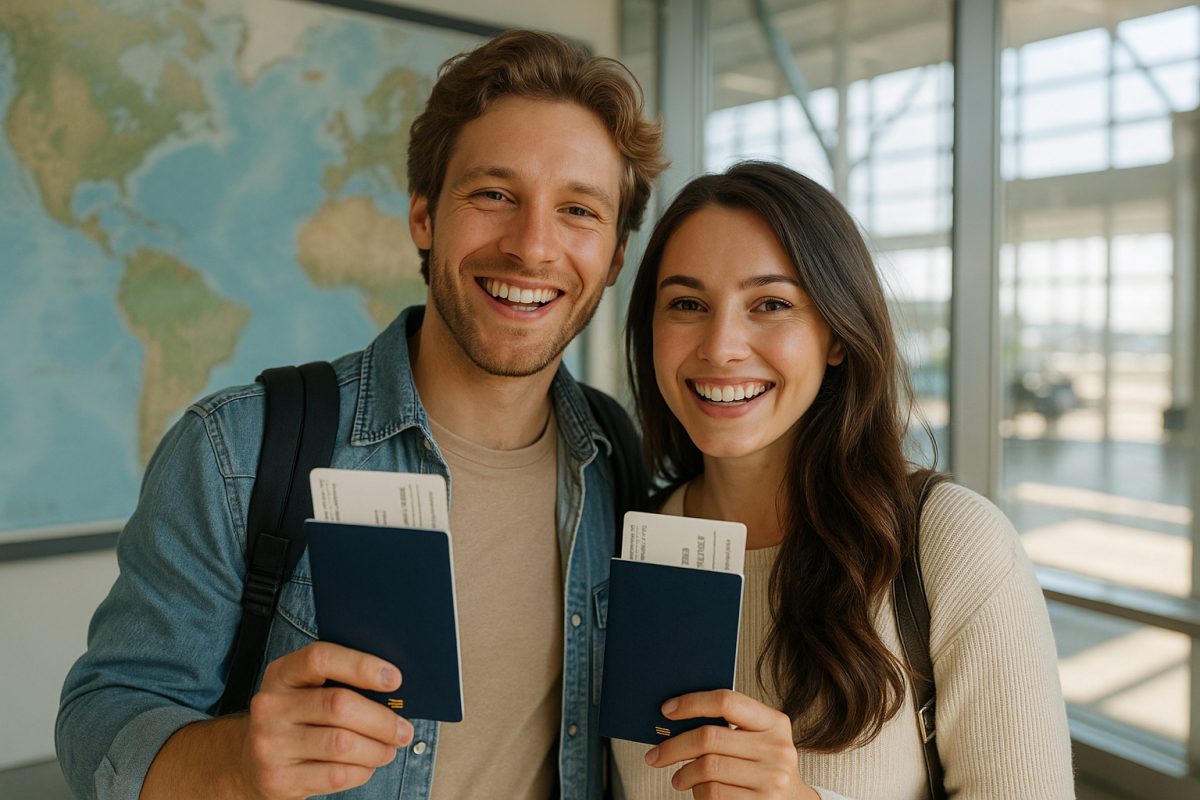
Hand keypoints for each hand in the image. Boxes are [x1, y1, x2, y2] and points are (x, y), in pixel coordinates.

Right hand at [239, 642, 414, 798]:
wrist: (251, 764)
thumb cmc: (298, 719)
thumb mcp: (306, 691)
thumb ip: (341, 683)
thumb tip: (394, 689)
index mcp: (282, 674)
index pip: (321, 658)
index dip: (361, 666)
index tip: (395, 679)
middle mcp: (270, 706)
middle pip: (339, 705)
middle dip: (381, 719)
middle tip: (403, 729)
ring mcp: (270, 744)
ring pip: (342, 743)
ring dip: (377, 748)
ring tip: (390, 748)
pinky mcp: (277, 779)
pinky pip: (335, 775)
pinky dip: (362, 770)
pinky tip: (367, 765)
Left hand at [644, 689, 817, 799]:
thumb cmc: (764, 766)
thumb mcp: (758, 739)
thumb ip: (729, 726)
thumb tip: (676, 719)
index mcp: (774, 723)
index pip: (726, 701)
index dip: (692, 703)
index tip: (667, 710)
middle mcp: (777, 749)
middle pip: (709, 737)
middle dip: (674, 746)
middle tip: (656, 755)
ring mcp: (771, 778)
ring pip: (707, 768)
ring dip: (684, 774)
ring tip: (678, 777)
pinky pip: (713, 793)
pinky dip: (699, 792)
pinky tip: (699, 791)